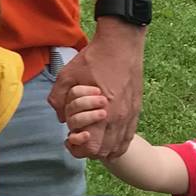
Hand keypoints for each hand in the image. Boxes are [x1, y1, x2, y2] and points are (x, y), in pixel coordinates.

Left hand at [49, 25, 144, 158]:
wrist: (121, 43)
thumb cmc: (94, 58)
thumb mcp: (67, 76)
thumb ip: (58, 99)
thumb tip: (60, 117)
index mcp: (102, 112)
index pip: (93, 148)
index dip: (80, 148)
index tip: (72, 137)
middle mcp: (119, 117)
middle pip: (107, 152)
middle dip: (91, 150)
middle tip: (81, 138)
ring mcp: (130, 114)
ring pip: (120, 146)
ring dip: (106, 148)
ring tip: (95, 139)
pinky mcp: (136, 108)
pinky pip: (130, 135)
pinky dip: (119, 141)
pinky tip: (109, 135)